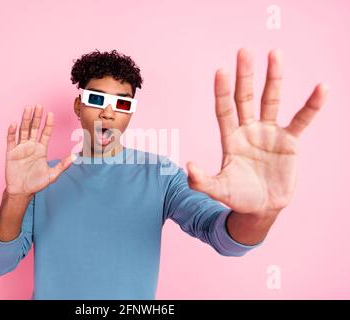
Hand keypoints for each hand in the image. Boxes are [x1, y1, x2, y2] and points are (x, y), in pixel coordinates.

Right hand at [5, 105, 75, 196]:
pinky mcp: (11, 152)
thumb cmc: (36, 184)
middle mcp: (31, 146)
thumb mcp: (52, 175)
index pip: (45, 133)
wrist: (21, 192)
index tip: (51, 114)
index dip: (48, 124)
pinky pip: (11, 140)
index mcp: (41, 149)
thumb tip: (75, 157)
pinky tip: (14, 124)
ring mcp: (21, 148)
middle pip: (34, 128)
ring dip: (25, 119)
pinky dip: (12, 132)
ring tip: (28, 109)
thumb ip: (63, 165)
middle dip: (37, 117)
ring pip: (23, 130)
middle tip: (39, 105)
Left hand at [187, 49, 327, 216]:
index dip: (222, 92)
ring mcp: (269, 133)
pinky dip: (311, 105)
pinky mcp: (289, 141)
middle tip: (243, 52)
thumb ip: (202, 181)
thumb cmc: (237, 197)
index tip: (221, 71)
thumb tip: (188, 167)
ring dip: (274, 78)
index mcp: (230, 138)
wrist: (261, 208)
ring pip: (271, 100)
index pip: (224, 110)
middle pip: (245, 98)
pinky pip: (301, 119)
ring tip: (275, 54)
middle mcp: (248, 130)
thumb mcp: (219, 190)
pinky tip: (321, 88)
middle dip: (244, 76)